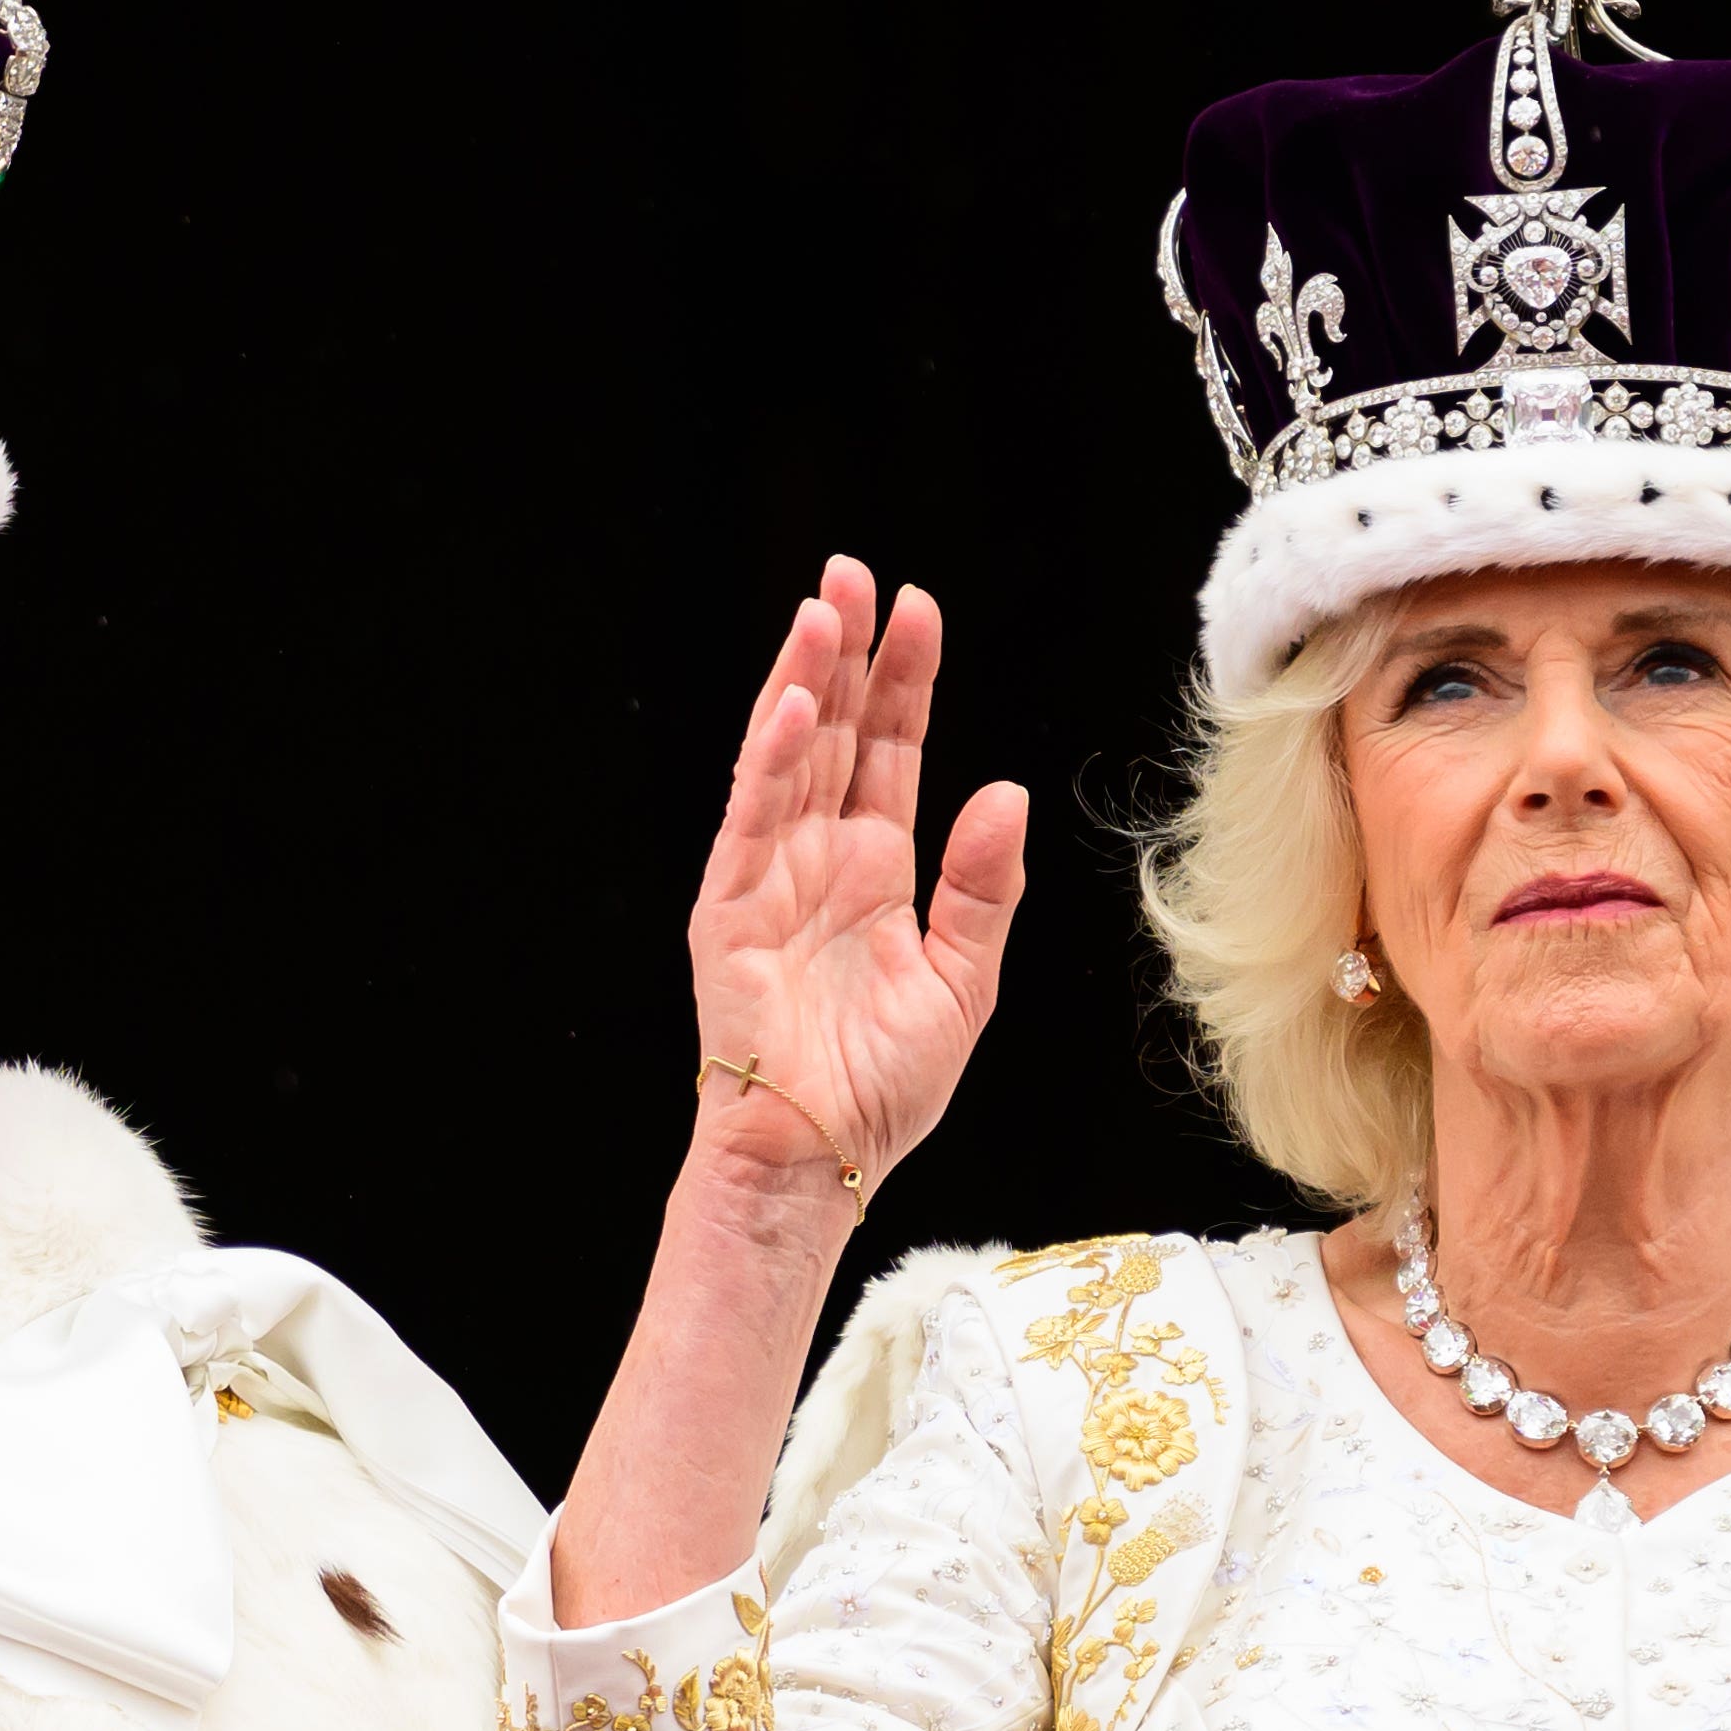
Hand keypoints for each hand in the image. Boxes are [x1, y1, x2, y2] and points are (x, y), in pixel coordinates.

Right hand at [685, 557, 1029, 1209]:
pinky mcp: (728, 911)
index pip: (889, 751)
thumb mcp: (962, 982)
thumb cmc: (882, 1087)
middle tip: (856, 574)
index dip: (903, 681)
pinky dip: (768, 764)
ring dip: (802, 683)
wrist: (820, 1156)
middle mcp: (819, 859)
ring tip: (822, 610)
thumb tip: (1001, 791)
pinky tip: (791, 709)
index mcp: (876, 869)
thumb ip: (982, 888)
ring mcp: (769, 879)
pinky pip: (750, 823)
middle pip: (834, 733)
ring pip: (787, 759)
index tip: (919, 608)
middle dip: (846, 653)